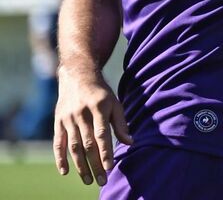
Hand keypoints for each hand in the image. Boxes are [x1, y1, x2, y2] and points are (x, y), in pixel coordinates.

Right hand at [54, 70, 131, 185]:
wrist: (78, 76)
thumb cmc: (101, 93)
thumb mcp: (115, 103)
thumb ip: (121, 123)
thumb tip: (130, 142)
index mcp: (99, 107)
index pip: (102, 134)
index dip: (105, 152)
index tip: (110, 168)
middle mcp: (82, 114)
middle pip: (88, 144)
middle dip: (95, 164)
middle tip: (101, 181)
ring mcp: (68, 118)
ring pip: (73, 146)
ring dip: (80, 166)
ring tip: (88, 180)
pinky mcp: (58, 122)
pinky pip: (58, 143)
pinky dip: (60, 159)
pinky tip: (65, 172)